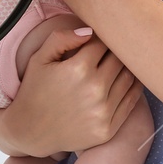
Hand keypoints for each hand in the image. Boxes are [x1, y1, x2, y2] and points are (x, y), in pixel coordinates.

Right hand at [1, 25, 143, 155]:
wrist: (30, 132)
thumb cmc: (34, 91)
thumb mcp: (39, 59)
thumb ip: (62, 38)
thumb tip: (89, 31)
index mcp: (78, 69)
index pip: (102, 43)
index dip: (99, 39)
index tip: (95, 42)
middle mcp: (95, 89)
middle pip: (119, 59)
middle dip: (113, 53)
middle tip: (106, 54)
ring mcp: (103, 111)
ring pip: (128, 77)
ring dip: (125, 68)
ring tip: (115, 66)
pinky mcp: (109, 129)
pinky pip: (131, 101)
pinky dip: (132, 87)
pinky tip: (124, 81)